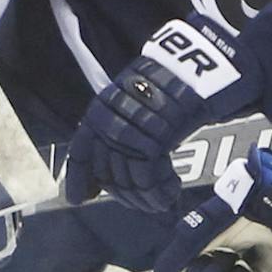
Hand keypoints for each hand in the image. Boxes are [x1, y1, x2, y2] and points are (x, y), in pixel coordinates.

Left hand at [64, 13, 256, 212]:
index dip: (78, 179)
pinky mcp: (154, 140)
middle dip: (124, 194)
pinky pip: (151, 177)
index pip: (81, 152)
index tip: (78, 200)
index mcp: (99, 111)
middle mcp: (108, 122)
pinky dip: (161, 191)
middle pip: (108, 171)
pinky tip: (170, 194)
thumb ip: (121, 130)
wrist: (193, 66)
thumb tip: (116, 164)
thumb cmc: (168, 85)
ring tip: (159, 202)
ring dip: (145, 197)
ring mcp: (129, 131)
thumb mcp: (134, 104)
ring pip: (129, 178)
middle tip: (142, 204)